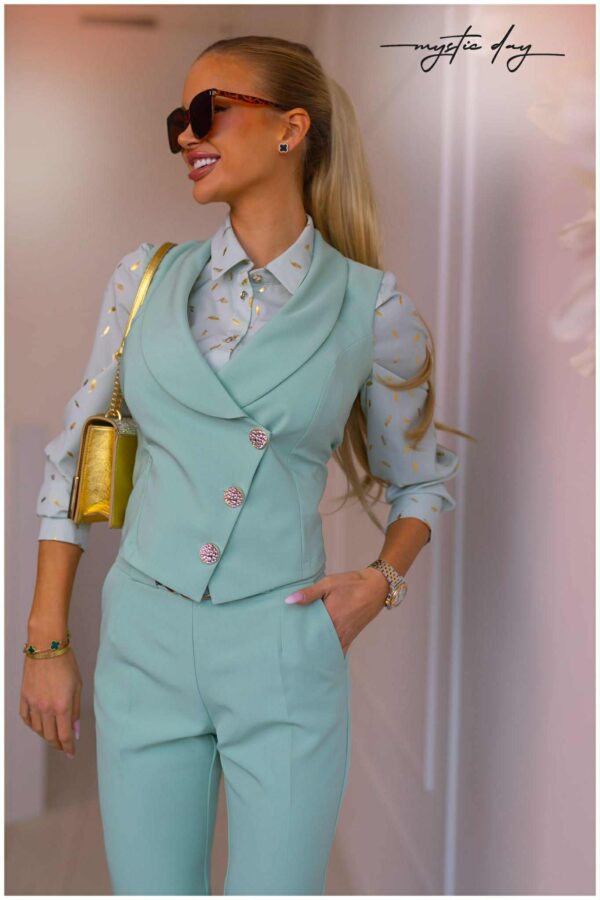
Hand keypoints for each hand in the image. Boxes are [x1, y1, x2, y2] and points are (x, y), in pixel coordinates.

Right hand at [20, 643, 81, 759]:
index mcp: (62, 706)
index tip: (71, 753)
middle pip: (50, 736)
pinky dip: (32, 725)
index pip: (65, 735)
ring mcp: (33, 703)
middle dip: (57, 744)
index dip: (68, 747)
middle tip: (63, 746)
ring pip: (37, 729)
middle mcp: (46, 708)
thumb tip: (75, 730)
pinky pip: (25, 718)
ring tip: (53, 735)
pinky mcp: (24, 697)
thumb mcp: (78, 686)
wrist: (46, 646)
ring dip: (45, 735)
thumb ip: (76, 710)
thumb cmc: (66, 662)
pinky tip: (37, 726)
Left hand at [284, 567, 390, 655]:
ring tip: (302, 658)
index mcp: (330, 617)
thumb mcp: (328, 583)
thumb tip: (288, 601)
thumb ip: (309, 593)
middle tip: (290, 654)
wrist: (376, 587)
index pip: (309, 633)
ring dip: (317, 653)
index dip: (297, 639)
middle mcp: (338, 630)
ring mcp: (346, 635)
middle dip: (305, 649)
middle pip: (317, 644)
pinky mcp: (351, 636)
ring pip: (328, 650)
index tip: (286, 644)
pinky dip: (331, 654)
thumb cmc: (351, 583)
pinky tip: (322, 659)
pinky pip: (340, 650)